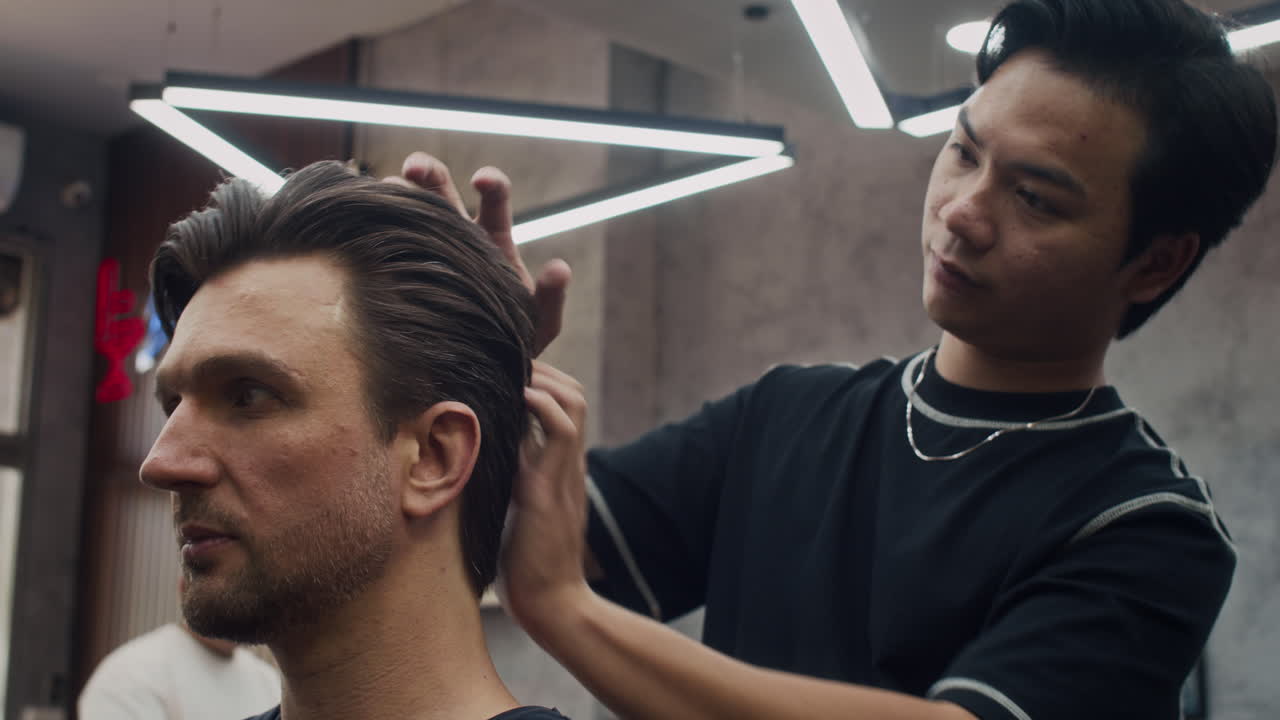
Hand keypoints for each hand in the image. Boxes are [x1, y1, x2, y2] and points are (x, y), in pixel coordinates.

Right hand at [389, 152, 569, 354]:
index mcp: (494, 241)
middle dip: (428, 172)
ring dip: (395, 194)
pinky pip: (385, 242)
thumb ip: (552, 297)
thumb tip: (560, 267)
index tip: (482, 180)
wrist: (479, 368)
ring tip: (384, 192)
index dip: (491, 184)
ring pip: (407, 209)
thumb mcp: (541, 323)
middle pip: (441, 190)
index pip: (494, 200)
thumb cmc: (516, 341)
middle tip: (413, 168)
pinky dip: (373, 226)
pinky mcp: (402, 272)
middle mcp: (458, 237)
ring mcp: (428, 250)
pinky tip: (360, 224)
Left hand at [498, 360, 591, 628]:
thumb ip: (507, 484)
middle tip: (507, 365)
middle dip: (543, 370)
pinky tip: (516, 398)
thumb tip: (470, 462)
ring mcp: (561, 475)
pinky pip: (560, 431)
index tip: (506, 372)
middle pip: (573, 394)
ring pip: (573, 401)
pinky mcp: (549, 490)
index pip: (563, 407)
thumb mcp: (513, 512)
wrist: (550, 606)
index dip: (541, 382)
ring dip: (543, 379)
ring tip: (513, 375)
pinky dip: (541, 404)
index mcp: (557, 470)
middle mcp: (565, 466)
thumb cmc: (524, 568)